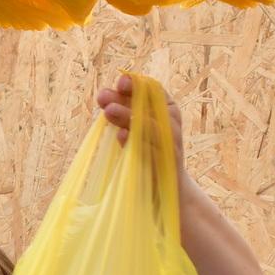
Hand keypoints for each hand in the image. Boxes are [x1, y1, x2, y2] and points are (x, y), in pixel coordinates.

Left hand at [96, 74, 200, 206]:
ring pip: (151, 126)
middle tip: (102, 97)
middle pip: (151, 106)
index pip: (153, 90)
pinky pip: (153, 151)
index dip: (136, 83)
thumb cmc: (147, 157)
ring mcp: (172, 145)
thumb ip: (123, 114)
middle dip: (125, 99)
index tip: (120, 81)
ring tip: (108, 112)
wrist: (165, 192)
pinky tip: (121, 136)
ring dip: (129, 117)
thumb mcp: (136, 131)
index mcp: (167, 110)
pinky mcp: (168, 166)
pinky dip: (137, 142)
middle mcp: (172, 124)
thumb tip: (103, 95)